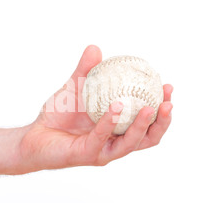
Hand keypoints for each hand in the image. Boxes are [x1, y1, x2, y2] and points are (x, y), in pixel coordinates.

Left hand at [15, 45, 172, 173]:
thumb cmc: (57, 115)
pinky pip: (102, 137)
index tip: (167, 86)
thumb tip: (96, 47)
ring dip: (144, 126)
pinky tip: (116, 107)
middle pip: (148, 138)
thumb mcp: (75, 89)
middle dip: (162, 121)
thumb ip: (86, 71)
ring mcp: (102, 151)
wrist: (34, 135)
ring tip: (152, 107)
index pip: (147, 122)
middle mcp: (114, 142)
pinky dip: (110, 121)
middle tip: (168, 101)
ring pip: (131, 143)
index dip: (162, 108)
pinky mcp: (87, 155)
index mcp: (117, 129)